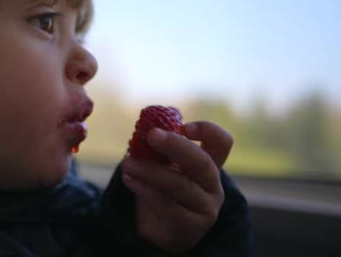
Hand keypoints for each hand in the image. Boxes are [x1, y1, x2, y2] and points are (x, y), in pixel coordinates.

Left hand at [121, 121, 232, 252]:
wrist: (159, 231)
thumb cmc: (162, 190)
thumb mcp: (163, 165)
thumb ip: (160, 145)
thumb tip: (149, 119)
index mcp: (209, 164)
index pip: (221, 142)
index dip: (207, 130)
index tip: (183, 126)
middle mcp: (212, 184)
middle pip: (202, 162)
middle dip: (175, 146)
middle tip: (151, 135)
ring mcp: (205, 206)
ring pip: (180, 184)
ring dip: (150, 170)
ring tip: (127, 162)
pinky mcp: (190, 225)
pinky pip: (166, 204)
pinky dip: (144, 189)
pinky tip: (129, 179)